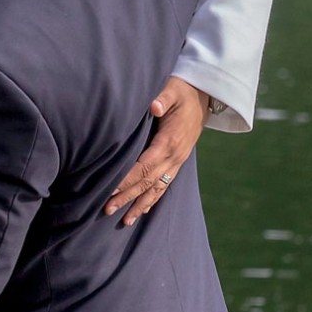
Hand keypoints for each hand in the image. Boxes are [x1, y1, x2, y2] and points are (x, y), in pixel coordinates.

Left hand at [105, 76, 207, 225]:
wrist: (203, 96)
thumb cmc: (182, 91)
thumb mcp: (173, 90)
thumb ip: (163, 98)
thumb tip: (154, 106)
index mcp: (169, 140)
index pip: (145, 165)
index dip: (127, 178)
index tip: (110, 189)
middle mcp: (174, 156)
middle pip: (148, 181)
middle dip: (128, 196)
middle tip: (107, 209)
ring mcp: (177, 161)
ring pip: (157, 188)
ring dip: (139, 205)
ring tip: (124, 221)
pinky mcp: (178, 162)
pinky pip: (165, 185)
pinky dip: (153, 200)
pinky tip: (142, 212)